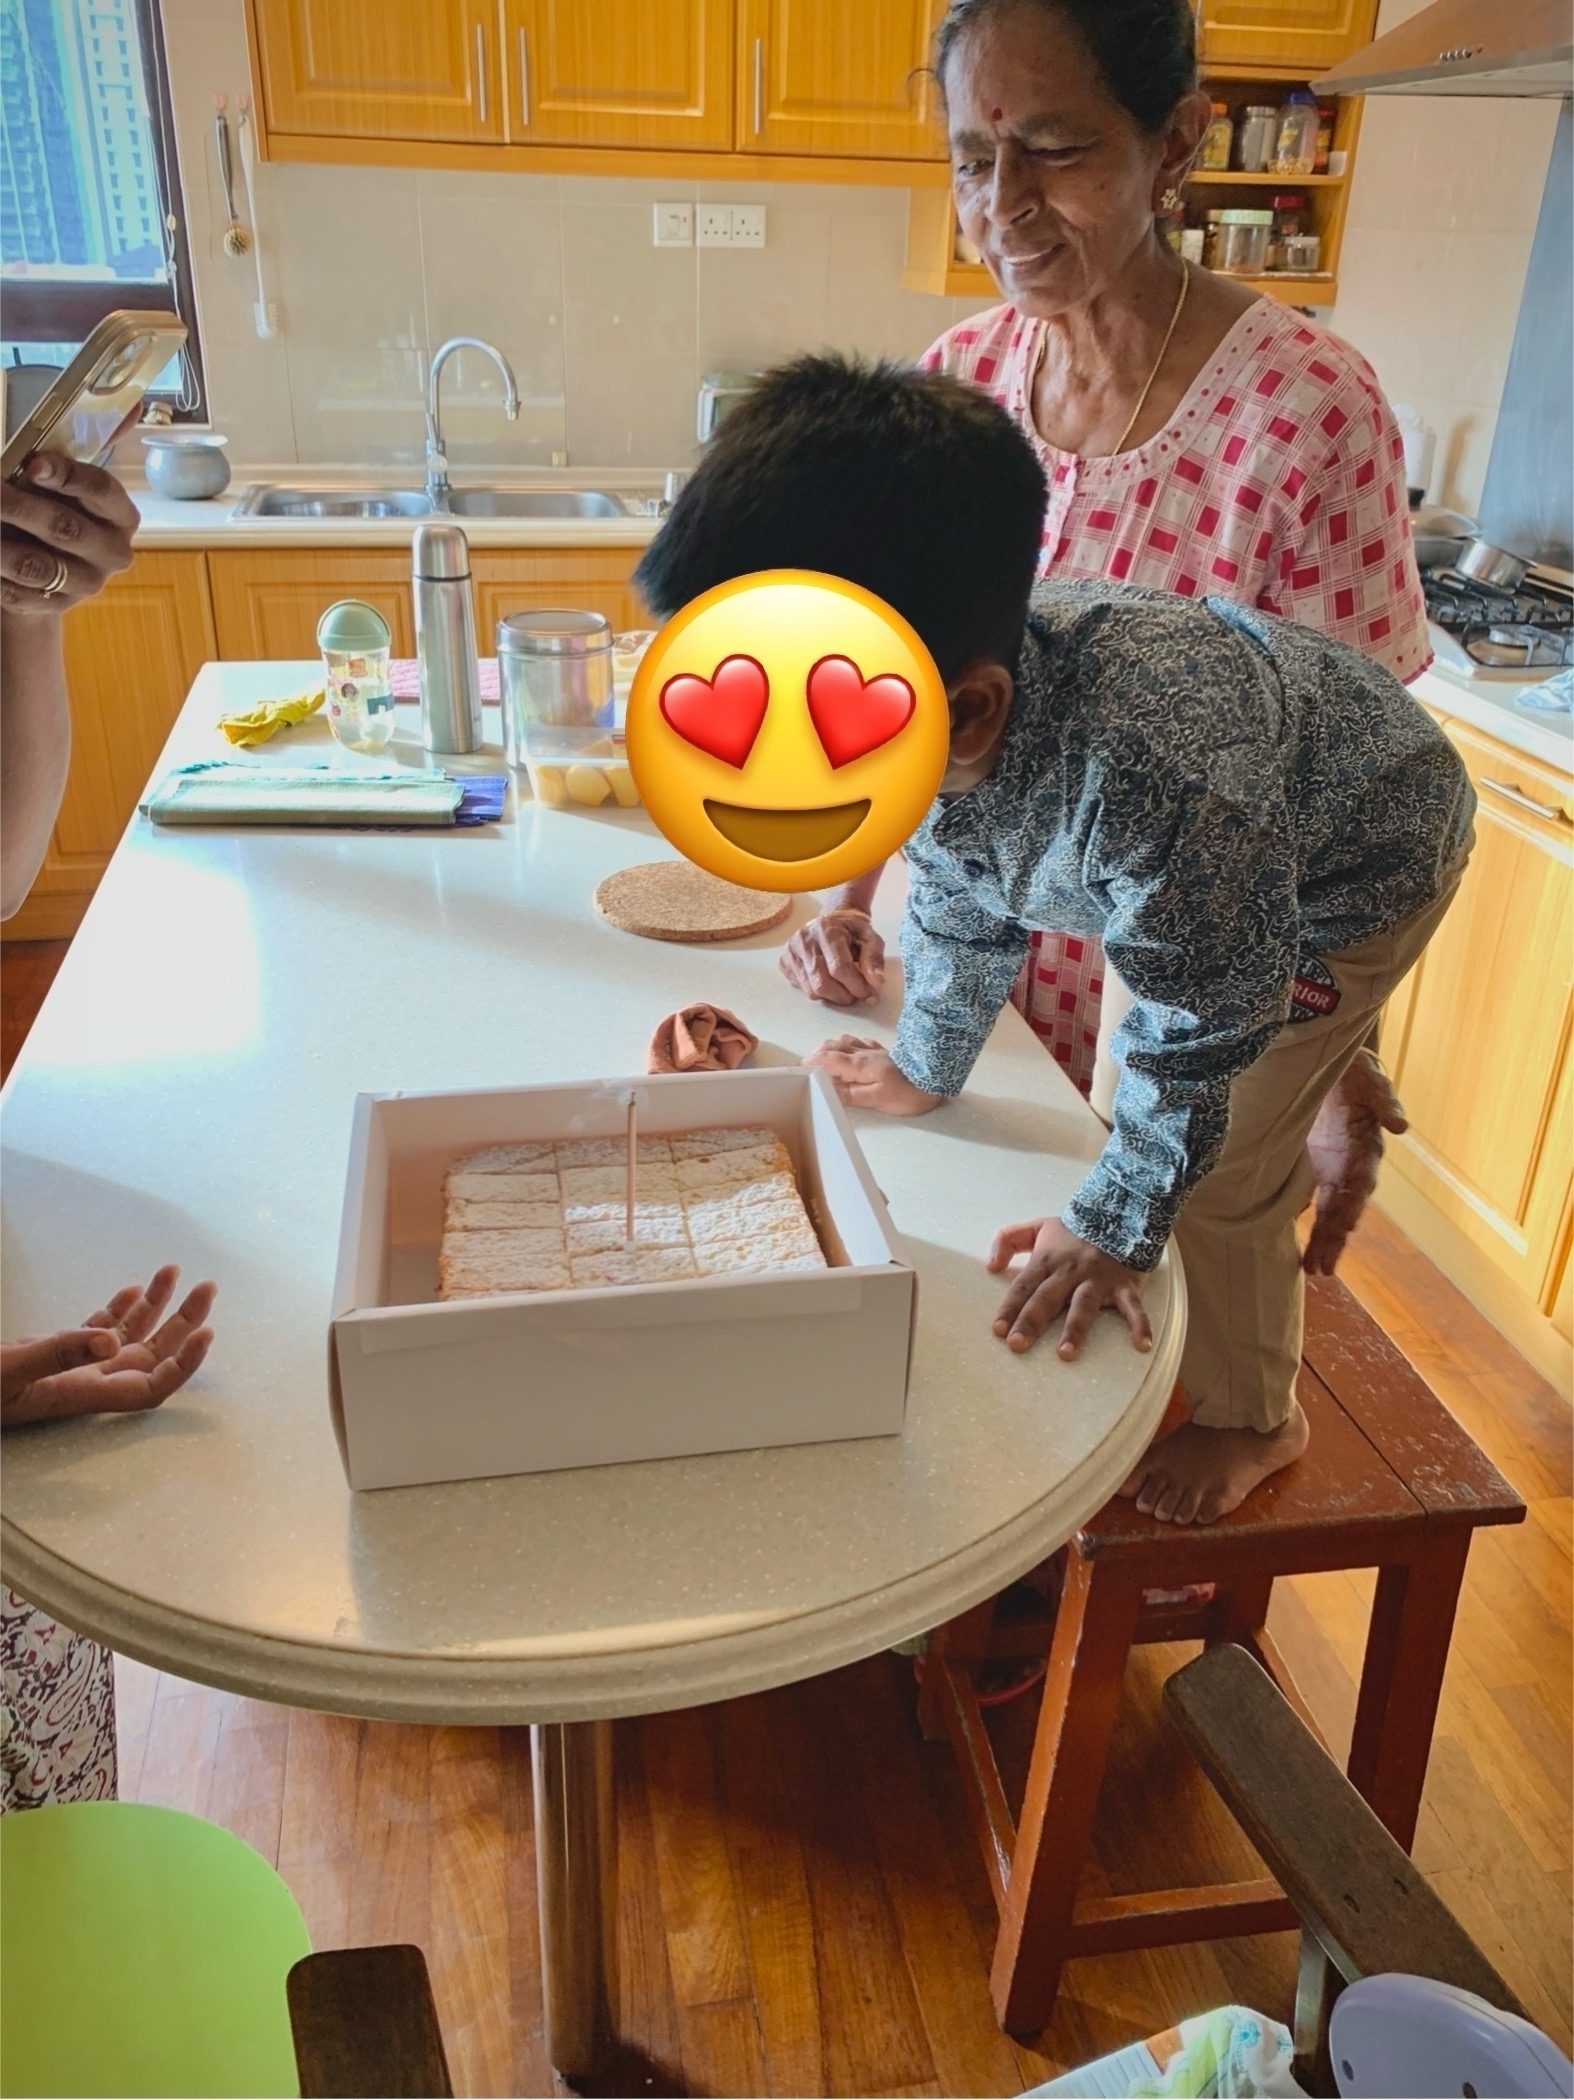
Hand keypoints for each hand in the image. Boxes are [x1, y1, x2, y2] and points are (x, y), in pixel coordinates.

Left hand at [0, 454, 137, 616]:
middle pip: (65, 528)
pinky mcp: (55, 607)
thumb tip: (135, 403)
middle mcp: (112, 552)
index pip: (102, 489)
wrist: (41, 566)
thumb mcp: (65, 476)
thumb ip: (85, 442)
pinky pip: (17, 593)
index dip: (67, 476)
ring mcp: (85, 584)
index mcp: (121, 514)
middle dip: (17, 507)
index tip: (31, 464)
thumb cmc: (52, 506)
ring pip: (37, 566)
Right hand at [1, 1266, 216, 1426]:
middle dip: (184, 1323)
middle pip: (150, 1358)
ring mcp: (69, 1368)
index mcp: (82, 1393)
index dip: (183, 1366)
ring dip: (157, 1308)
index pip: (150, 1388)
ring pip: (127, 1339)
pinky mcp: (51, 1354)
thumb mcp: (11, 1368)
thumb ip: (58, 1354)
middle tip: (208, 1287)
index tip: (206, 1333)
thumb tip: (110, 1343)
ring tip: (175, 1271)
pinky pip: (96, 1333)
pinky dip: (118, 1311)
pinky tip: (133, 1288)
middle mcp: (84, 1383)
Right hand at [779, 909, 886, 1005]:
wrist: (832, 921)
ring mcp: (791, 951)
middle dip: (843, 996)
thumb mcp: (870, 939)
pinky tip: (827, 979)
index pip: (839, 968)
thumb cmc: (851, 931)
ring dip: (832, 996)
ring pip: (811, 990)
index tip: (870, 995)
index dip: (856, 986)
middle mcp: (804, 940)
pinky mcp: (784, 962)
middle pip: (822, 983)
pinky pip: (801, 988)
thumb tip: (876, 982)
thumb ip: (874, 959)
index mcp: (827, 931)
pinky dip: (818, 991)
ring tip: (843, 988)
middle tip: (856, 995)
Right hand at [803, 1037, 942, 1114]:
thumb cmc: (907, 1092)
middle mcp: (863, 1053)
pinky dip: (848, 1045)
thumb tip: (825, 1090)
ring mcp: (874, 1051)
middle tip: (806, 1066)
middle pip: (832, 1046)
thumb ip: (848, 1094)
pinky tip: (851, 1050)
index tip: (797, 1069)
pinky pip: (861, 1043)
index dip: (810, 1062)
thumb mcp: (876, 1099)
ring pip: (845, 1041)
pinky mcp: (885, 1052)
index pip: (826, 1059)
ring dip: (830, 1047)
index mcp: (858, 1064)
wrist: (935, 1079)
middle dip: (815, 1054)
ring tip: (823, 1059)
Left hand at [987, 1216, 1152, 1357]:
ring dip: (1075, 1330)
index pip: (1024, 1286)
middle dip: (1031, 1322)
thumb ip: (1008, 1240)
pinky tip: (1141, 1345)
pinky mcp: (1125, 1284)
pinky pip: (1133, 1306)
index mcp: (1047, 1259)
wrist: (1119, 1214)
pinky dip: (1140, 1324)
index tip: (998, 1330)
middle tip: (1017, 1345)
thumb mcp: (1038, 1227)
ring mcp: (1098, 1279)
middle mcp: (1070, 1271)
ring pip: (1084, 1306)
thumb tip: (990, 1266)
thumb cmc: (1074, 1230)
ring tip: (1065, 1354)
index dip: (1009, 1308)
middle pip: (1047, 1298)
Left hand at [1301, 1048, 1407, 1275]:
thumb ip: (1384, 1099)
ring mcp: (1328, 1167)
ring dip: (1321, 1239)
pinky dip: (1297, 1219)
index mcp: (1364, 1148)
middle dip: (1335, 1238)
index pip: (1361, 1184)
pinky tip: (1284, 1241)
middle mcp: (1349, 1164)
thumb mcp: (1368, 1078)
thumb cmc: (1354, 1070)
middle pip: (1344, 1208)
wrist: (1330, 1062)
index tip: (1345, 1229)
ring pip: (1327, 1211)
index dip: (1353, 1206)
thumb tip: (1402, 1126)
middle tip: (1322, 1268)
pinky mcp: (1308, 1165)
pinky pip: (1304, 1197)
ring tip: (1312, 1268)